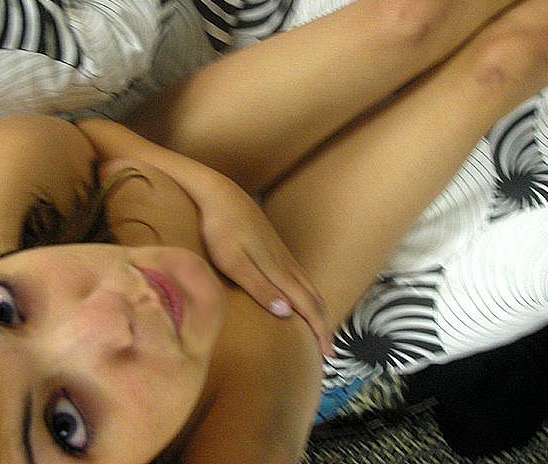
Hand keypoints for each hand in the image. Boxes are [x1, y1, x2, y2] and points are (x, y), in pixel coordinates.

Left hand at [194, 173, 334, 355]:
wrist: (219, 193)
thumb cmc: (220, 229)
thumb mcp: (233, 262)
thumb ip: (259, 288)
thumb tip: (287, 313)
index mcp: (278, 270)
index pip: (307, 306)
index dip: (319, 330)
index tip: (327, 353)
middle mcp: (285, 263)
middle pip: (314, 297)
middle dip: (323, 324)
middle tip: (328, 350)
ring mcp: (281, 254)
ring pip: (308, 286)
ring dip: (317, 309)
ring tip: (319, 328)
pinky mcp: (274, 247)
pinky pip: (299, 276)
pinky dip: (307, 293)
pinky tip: (300, 298)